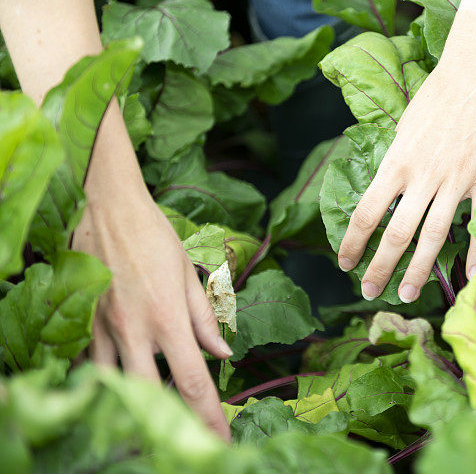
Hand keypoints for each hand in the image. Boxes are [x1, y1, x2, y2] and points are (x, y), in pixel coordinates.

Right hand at [73, 181, 232, 439]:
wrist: (107, 206)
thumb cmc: (154, 235)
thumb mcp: (188, 272)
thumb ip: (204, 317)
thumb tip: (223, 353)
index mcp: (168, 318)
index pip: (193, 380)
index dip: (210, 415)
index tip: (222, 438)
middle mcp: (135, 331)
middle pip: (151, 397)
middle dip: (172, 424)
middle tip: (191, 439)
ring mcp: (103, 330)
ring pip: (116, 387)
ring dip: (136, 405)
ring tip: (154, 417)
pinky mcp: (81, 324)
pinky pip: (90, 366)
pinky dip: (105, 381)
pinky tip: (119, 384)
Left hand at [336, 43, 475, 302]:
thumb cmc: (437, 93)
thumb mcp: (404, 126)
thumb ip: (396, 161)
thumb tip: (387, 189)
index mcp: (396, 161)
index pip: (366, 212)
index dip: (353, 243)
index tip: (345, 263)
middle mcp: (422, 176)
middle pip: (396, 234)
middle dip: (380, 268)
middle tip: (369, 292)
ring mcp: (455, 180)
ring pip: (434, 237)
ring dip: (418, 271)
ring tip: (408, 294)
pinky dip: (475, 252)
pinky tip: (469, 276)